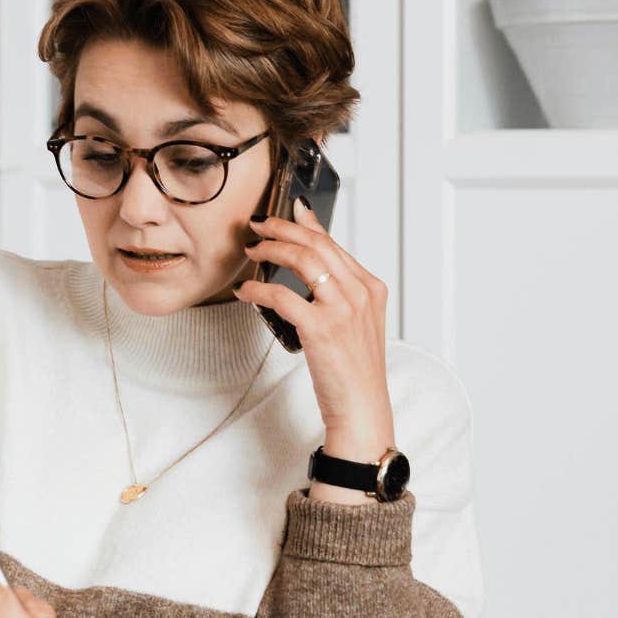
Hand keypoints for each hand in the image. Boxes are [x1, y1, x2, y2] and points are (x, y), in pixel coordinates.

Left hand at [234, 199, 395, 500]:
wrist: (362, 407)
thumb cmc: (353, 368)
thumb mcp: (355, 323)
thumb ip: (337, 292)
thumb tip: (309, 266)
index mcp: (371, 287)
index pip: (334, 244)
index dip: (306, 224)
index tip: (286, 211)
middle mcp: (361, 293)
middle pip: (316, 244)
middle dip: (282, 229)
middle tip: (257, 226)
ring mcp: (343, 309)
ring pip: (302, 261)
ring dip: (271, 250)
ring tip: (251, 250)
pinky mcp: (321, 328)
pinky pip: (282, 296)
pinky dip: (258, 289)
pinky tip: (245, 291)